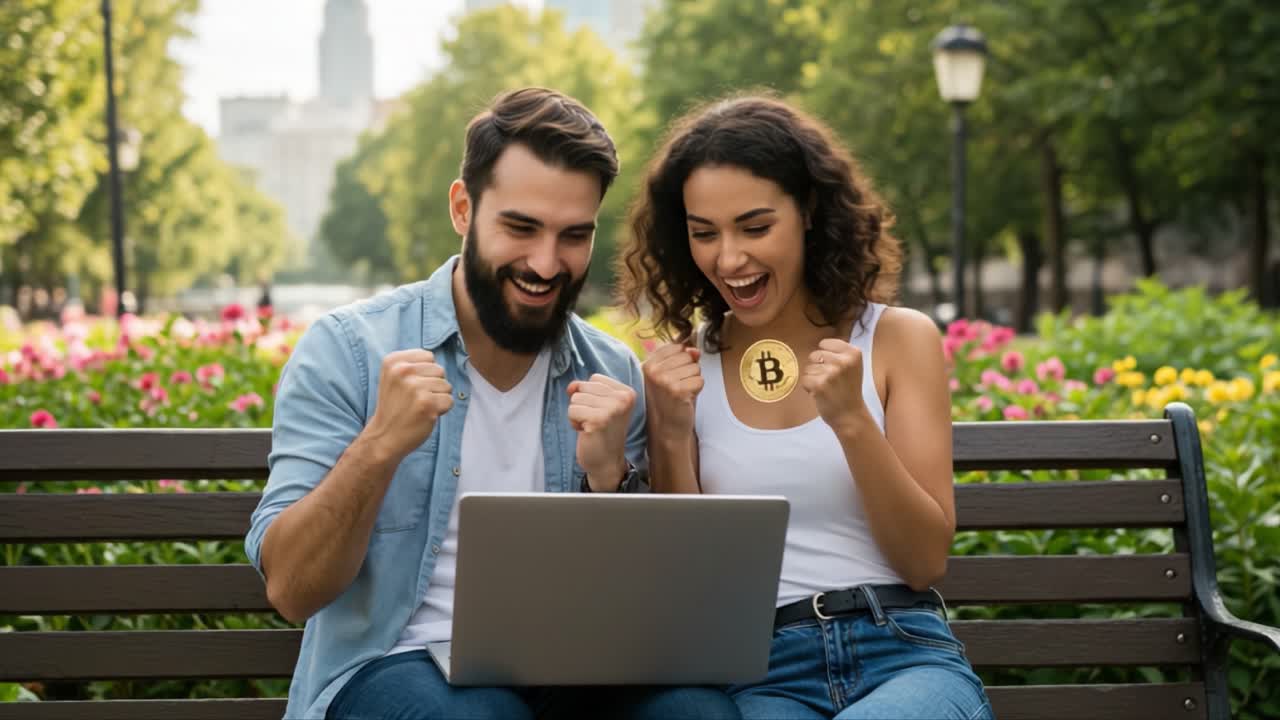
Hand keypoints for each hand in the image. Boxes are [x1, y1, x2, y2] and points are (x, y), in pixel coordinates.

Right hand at [365, 350, 453, 462]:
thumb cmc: (394, 406)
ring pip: (446, 385)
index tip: (411, 386)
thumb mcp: (393, 377)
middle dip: (433, 385)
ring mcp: (415, 387)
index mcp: (393, 361)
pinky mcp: (427, 404)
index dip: (426, 372)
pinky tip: (425, 415)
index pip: (428, 356)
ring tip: (419, 407)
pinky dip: (442, 410)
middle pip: (439, 370)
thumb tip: (437, 361)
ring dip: (438, 398)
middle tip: (416, 399)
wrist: (384, 436)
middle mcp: (402, 371)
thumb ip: (413, 364)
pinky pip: (449, 400)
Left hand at [568, 373, 636, 488]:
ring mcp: (612, 409)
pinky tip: (587, 432)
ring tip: (591, 426)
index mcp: (627, 392)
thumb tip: (571, 387)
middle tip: (596, 421)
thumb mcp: (599, 404)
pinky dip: (574, 423)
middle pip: (584, 387)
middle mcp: (623, 398)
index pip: (595, 378)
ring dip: (578, 415)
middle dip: (583, 405)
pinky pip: (572, 410)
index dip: (590, 395)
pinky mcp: (599, 420)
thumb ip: (585, 389)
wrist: (607, 462)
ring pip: (575, 398)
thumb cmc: (602, 432)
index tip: (601, 412)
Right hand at [641, 343, 702, 438]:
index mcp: (647, 364)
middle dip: (688, 371)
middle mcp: (653, 371)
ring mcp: (664, 380)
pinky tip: (685, 399)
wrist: (666, 430)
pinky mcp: (677, 391)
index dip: (681, 361)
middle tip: (677, 388)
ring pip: (695, 368)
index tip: (672, 377)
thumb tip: (696, 350)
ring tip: (680, 394)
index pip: (676, 347)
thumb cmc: (668, 402)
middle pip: (687, 356)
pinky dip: (697, 391)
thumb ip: (681, 358)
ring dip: (692, 382)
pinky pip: (700, 380)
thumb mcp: (669, 376)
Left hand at [801, 339, 870, 436]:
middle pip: (814, 355)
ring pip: (808, 368)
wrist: (850, 415)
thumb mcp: (852, 366)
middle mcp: (843, 361)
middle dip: (818, 367)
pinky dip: (809, 388)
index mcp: (853, 353)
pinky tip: (821, 394)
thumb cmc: (849, 390)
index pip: (824, 343)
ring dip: (814, 378)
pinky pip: (804, 380)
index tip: (835, 367)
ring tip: (827, 388)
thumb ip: (839, 352)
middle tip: (831, 380)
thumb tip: (819, 343)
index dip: (824, 356)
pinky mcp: (819, 385)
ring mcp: (831, 373)